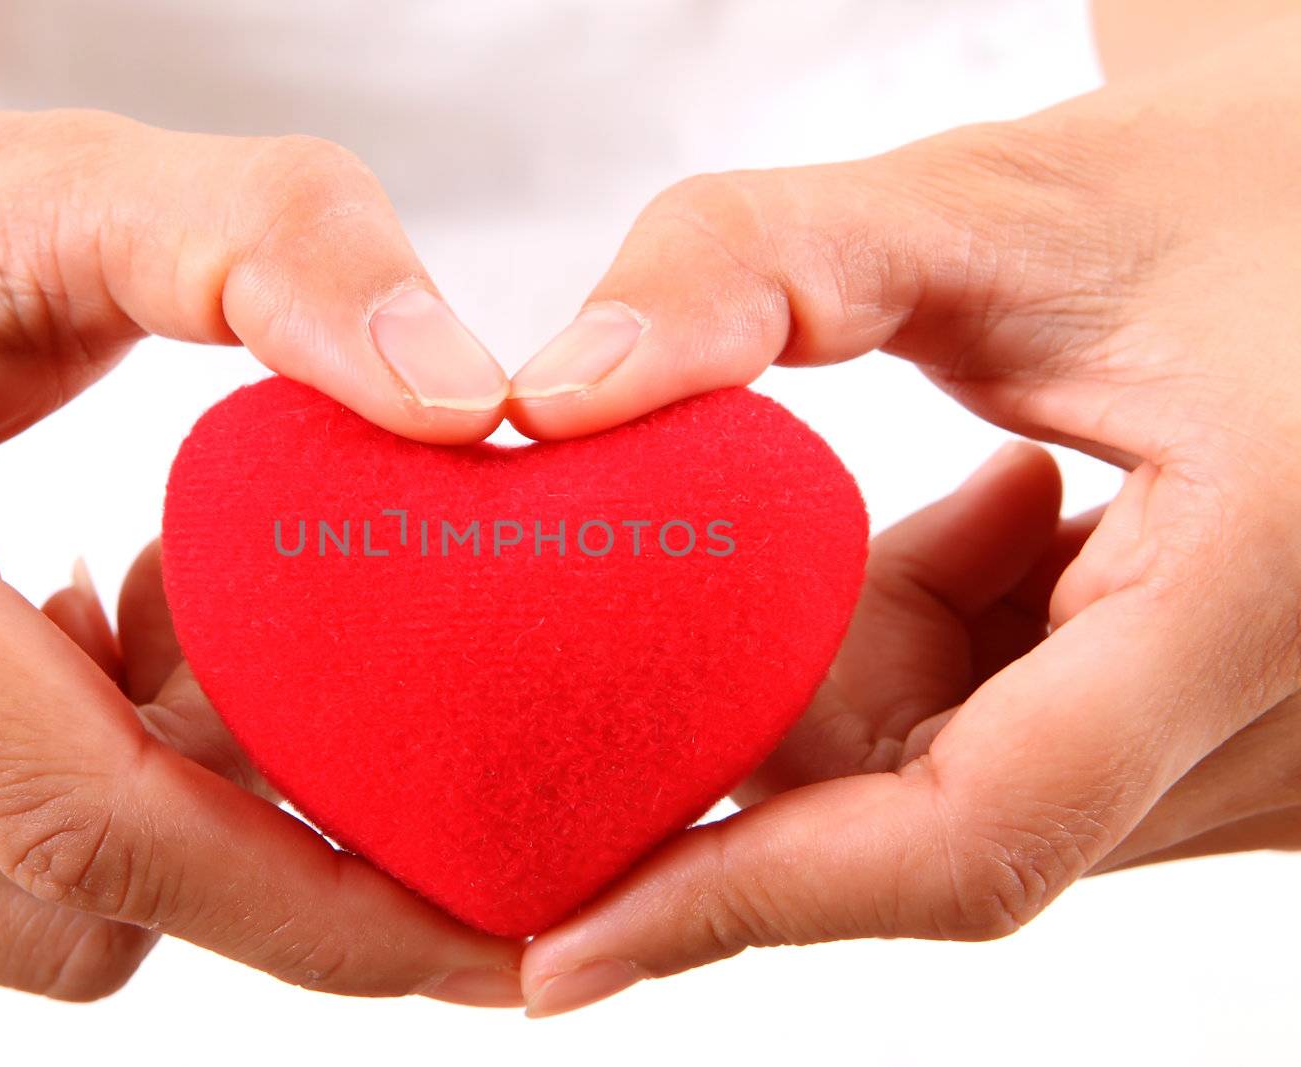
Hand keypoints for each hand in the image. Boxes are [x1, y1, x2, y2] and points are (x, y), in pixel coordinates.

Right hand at [0, 62, 520, 1002]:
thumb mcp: (43, 184)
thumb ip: (268, 243)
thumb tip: (463, 405)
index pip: (88, 814)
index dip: (312, 900)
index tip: (476, 930)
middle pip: (93, 870)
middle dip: (247, 773)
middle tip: (247, 593)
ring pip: (38, 909)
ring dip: (160, 794)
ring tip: (134, 598)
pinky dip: (67, 809)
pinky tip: (58, 650)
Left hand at [516, 19, 1300, 1014]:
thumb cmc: (1226, 181)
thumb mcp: (991, 197)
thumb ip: (751, 264)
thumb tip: (548, 402)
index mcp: (1265, 583)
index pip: (972, 831)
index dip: (744, 899)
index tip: (560, 948)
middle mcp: (1300, 722)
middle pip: (934, 809)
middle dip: (806, 683)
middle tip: (780, 531)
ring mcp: (1285, 762)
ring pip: (972, 790)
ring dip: (897, 647)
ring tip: (993, 482)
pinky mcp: (1252, 752)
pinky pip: (1035, 761)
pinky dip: (966, 655)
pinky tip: (1028, 514)